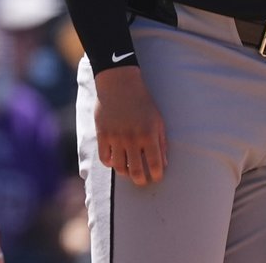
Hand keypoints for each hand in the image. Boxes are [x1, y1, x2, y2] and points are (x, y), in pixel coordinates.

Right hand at [93, 65, 166, 185]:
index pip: (155, 166)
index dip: (156, 176)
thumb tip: (163, 164)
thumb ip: (161, 143)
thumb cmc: (142, 102)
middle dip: (140, 181)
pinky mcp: (102, 134)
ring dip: (125, 172)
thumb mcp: (157, 121)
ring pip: (119, 167)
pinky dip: (110, 162)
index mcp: (149, 135)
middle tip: (141, 180)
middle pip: (136, 172)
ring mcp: (115, 137)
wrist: (119, 85)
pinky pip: (104, 158)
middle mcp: (132, 139)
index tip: (155, 177)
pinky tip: (114, 159)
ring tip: (128, 169)